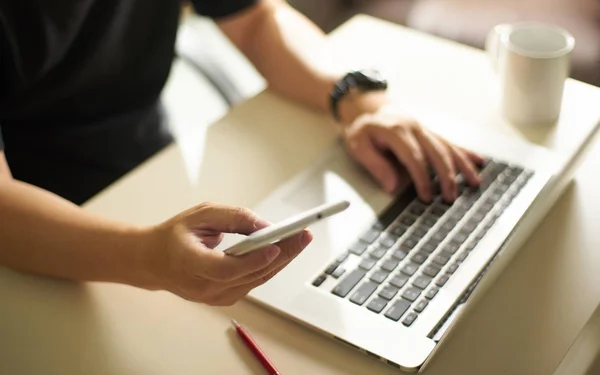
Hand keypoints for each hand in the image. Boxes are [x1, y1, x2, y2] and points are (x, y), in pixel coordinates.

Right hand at [147, 202, 311, 305]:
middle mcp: (203, 286)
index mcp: (190, 263)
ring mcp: (213, 297)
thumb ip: (232, 218)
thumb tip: (264, 226)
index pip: (226, 269)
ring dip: (281, 261)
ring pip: (256, 281)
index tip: (275, 246)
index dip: (253, 260)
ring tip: (300, 240)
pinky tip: (284, 252)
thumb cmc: (175, 235)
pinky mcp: (223, 299)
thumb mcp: (200, 215)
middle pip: (249, 275)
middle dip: (281, 255)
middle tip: (303, 236)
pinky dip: (268, 267)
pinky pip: (252, 283)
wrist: (154, 262)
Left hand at [342, 104, 484, 201]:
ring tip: (474, 182)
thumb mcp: (359, 146)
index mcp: (396, 130)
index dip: (422, 178)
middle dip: (446, 176)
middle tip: (451, 197)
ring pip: (448, 147)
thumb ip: (376, 165)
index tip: (426, 196)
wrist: (368, 107)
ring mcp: (424, 128)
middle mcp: (415, 127)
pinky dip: (465, 153)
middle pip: (436, 152)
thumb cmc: (363, 130)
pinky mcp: (430, 132)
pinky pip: (450, 142)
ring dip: (462, 166)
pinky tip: (479, 161)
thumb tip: (393, 186)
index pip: (414, 157)